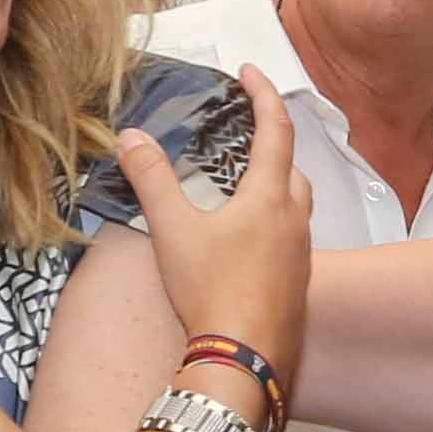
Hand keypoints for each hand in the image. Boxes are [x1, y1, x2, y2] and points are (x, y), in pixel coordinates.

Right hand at [121, 69, 311, 377]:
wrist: (244, 360)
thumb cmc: (212, 292)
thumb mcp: (173, 231)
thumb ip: (152, 181)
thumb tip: (131, 138)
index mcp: (269, 197)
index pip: (276, 128)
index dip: (264, 94)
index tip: (250, 72)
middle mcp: (294, 220)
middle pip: (292, 166)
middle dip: (273, 140)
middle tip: (249, 129)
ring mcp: (301, 255)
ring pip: (297, 204)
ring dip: (277, 185)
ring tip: (245, 185)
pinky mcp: (297, 286)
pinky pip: (292, 241)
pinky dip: (274, 225)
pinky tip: (248, 243)